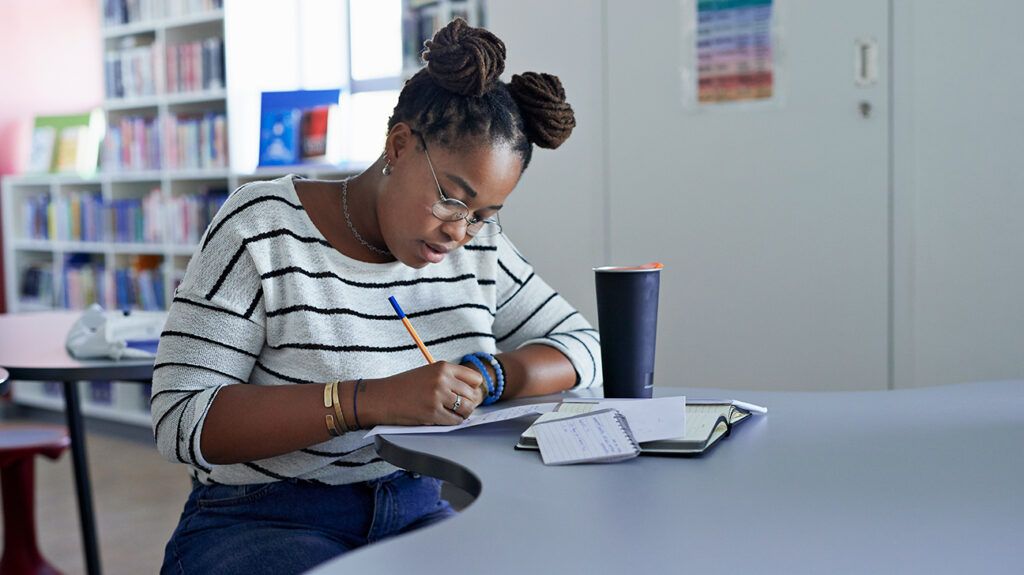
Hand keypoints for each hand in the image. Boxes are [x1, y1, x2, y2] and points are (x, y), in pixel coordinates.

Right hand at [367, 362, 484, 425]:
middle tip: (462, 408)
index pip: (475, 378)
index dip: (474, 388)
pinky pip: (455, 421)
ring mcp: (438, 396)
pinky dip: (454, 422)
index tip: (468, 394)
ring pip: (467, 409)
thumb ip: (448, 378)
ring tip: (455, 414)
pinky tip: (446, 420)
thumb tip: (471, 392)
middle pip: (473, 394)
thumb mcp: (428, 373)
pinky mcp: (433, 413)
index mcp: (443, 367)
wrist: (382, 397)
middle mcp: (443, 379)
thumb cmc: (404, 387)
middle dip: (469, 403)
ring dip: (464, 414)